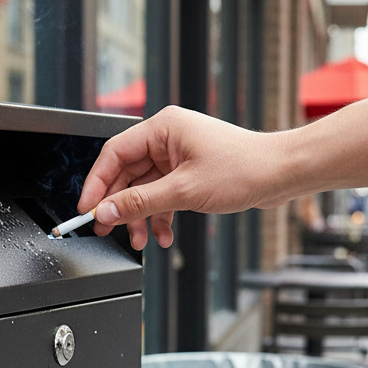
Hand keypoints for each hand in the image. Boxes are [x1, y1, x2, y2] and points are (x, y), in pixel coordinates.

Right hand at [77, 106, 289, 249]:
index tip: (87, 210)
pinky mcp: (189, 173)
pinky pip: (162, 195)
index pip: (114, 154)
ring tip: (140, 239)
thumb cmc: (244, 169)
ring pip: (144, 189)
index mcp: (163, 128)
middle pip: (126, 174)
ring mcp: (179, 156)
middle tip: (106, 229)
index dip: (96, 185)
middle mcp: (168, 138)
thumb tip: (106, 212)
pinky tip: (163, 235)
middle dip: (119, 206)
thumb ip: (140, 203)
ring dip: (140, 216)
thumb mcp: (183, 191)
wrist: (281, 174)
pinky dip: (160, 216)